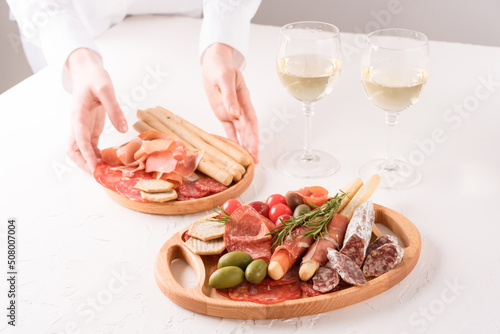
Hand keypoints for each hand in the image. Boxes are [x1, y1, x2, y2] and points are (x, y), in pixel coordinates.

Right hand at [66, 48, 126, 172]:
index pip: (79, 139)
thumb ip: (114, 108)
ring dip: (90, 161)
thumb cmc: (94, 77)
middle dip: (83, 163)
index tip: (94, 168)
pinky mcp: (91, 127)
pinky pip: (90, 146)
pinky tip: (109, 162)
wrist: (86, 70)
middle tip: (99, 175)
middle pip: (73, 150)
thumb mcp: (106, 89)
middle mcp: (78, 123)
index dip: (86, 155)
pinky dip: (97, 155)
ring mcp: (83, 127)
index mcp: (78, 114)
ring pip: (80, 150)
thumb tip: (123, 129)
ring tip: (106, 172)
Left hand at [201, 43, 258, 162]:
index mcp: (244, 100)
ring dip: (244, 145)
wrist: (213, 61)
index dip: (254, 135)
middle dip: (251, 145)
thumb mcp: (225, 78)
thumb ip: (230, 96)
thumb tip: (235, 113)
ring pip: (240, 132)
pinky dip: (231, 139)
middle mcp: (240, 108)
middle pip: (248, 130)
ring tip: (249, 160)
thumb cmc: (221, 66)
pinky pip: (228, 129)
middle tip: (254, 160)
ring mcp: (232, 112)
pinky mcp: (222, 113)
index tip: (255, 148)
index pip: (251, 121)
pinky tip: (235, 150)